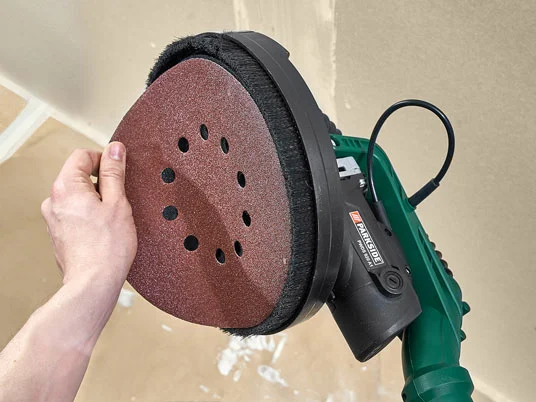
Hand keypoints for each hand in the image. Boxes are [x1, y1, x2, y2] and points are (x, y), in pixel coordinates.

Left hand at [40, 142, 136, 288]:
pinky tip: (104, 230)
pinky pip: (75, 212)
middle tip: (119, 200)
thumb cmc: (107, 248)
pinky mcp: (58, 233)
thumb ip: (114, 172)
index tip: (119, 170)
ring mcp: (53, 218)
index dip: (104, 159)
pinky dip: (90, 214)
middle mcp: (53, 200)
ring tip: (112, 219)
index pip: (82, 155)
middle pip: (79, 175)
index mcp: (65, 187)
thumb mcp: (118, 202)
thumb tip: (114, 150)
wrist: (94, 283)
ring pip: (78, 195)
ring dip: (96, 200)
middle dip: (101, 182)